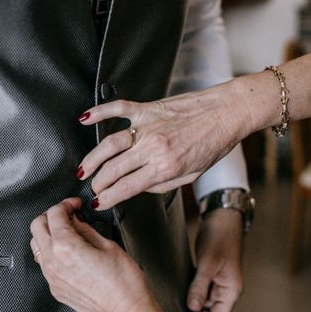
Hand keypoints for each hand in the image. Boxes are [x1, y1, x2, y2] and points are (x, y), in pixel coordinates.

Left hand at [30, 198, 163, 311]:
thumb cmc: (124, 283)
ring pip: (37, 245)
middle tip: (68, 213)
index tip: (75, 204)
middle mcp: (53, 262)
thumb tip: (77, 220)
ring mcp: (52, 277)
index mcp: (65, 246)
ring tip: (68, 231)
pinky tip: (69, 251)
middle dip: (52, 215)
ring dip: (48, 233)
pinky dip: (52, 251)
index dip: (66, 203)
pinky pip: (45, 263)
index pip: (54, 214)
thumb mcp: (108, 245)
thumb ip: (86, 229)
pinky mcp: (56, 289)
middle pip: (37, 226)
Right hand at [76, 84, 249, 209]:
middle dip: (98, 183)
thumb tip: (138, 187)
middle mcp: (154, 147)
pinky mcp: (148, 108)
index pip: (127, 188)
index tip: (98, 203)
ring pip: (110, 144)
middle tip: (91, 188)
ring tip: (83, 169)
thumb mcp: (191, 175)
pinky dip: (98, 113)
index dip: (108, 198)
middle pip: (114, 169)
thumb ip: (162, 184)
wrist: (227, 113)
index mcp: (165, 167)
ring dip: (92, 158)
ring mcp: (148, 126)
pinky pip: (118, 109)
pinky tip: (84, 119)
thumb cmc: (214, 143)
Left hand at [187, 209, 242, 311]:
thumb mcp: (208, 263)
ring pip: (203, 300)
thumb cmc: (219, 237)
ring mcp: (219, 282)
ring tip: (182, 282)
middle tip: (180, 293)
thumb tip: (192, 308)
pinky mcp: (211, 274)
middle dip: (194, 305)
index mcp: (231, 291)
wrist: (222, 217)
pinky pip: (201, 288)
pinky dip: (192, 286)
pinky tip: (184, 277)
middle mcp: (227, 290)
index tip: (186, 304)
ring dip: (192, 295)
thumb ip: (200, 287)